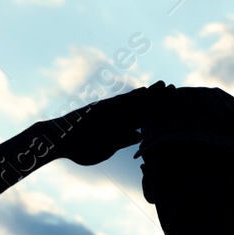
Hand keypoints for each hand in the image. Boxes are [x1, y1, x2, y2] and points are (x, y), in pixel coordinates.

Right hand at [50, 81, 171, 166]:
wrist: (57, 142)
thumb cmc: (79, 149)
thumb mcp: (105, 149)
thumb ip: (122, 141)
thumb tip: (140, 136)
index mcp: (120, 129)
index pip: (144, 119)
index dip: (159, 113)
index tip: (175, 107)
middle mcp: (116, 118)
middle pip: (142, 107)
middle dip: (159, 99)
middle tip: (176, 89)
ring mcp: (108, 112)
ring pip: (133, 101)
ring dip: (149, 93)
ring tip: (165, 85)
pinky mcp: (99, 109)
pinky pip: (117, 102)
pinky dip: (131, 97)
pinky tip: (143, 91)